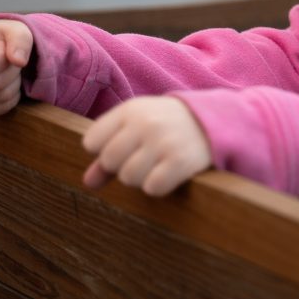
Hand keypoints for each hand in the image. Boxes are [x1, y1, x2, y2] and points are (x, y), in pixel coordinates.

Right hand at [0, 20, 33, 114]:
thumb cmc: (4, 39)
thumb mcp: (14, 30)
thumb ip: (19, 39)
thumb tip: (19, 61)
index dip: (2, 56)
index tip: (0, 46)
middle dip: (11, 69)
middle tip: (6, 59)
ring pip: (1, 96)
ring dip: (13, 82)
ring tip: (4, 70)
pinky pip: (2, 107)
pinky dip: (11, 96)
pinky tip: (5, 83)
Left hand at [81, 96, 211, 196]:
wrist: (210, 121)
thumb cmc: (164, 125)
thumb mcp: (135, 127)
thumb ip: (108, 151)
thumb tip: (88, 182)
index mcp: (130, 110)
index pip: (91, 142)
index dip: (103, 150)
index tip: (122, 147)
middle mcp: (145, 124)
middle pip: (109, 161)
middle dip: (121, 166)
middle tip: (141, 158)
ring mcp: (163, 142)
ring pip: (129, 177)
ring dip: (140, 178)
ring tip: (156, 165)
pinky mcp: (181, 161)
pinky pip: (152, 187)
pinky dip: (158, 186)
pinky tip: (168, 173)